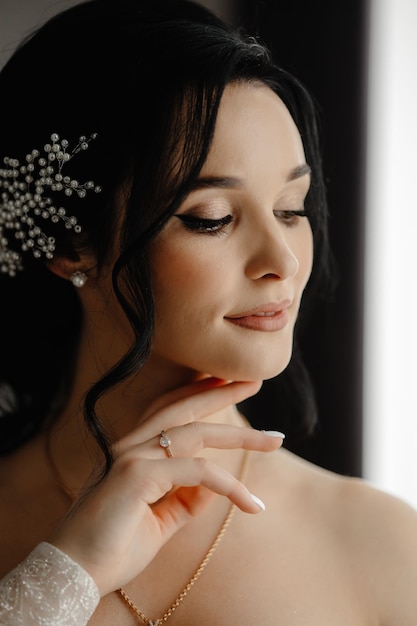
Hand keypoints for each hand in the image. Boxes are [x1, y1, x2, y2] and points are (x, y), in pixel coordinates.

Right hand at [50, 379, 283, 595]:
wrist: (75, 575)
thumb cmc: (113, 548)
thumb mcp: (160, 521)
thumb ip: (185, 500)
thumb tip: (214, 485)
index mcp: (132, 451)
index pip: (168, 410)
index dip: (198, 393)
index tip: (228, 384)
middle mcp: (130, 445)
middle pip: (183, 407)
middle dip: (221, 392)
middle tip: (254, 381)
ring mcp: (132, 456)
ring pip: (195, 433)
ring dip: (239, 436)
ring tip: (274, 439)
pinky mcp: (136, 475)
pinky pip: (196, 472)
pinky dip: (227, 484)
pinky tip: (251, 502)